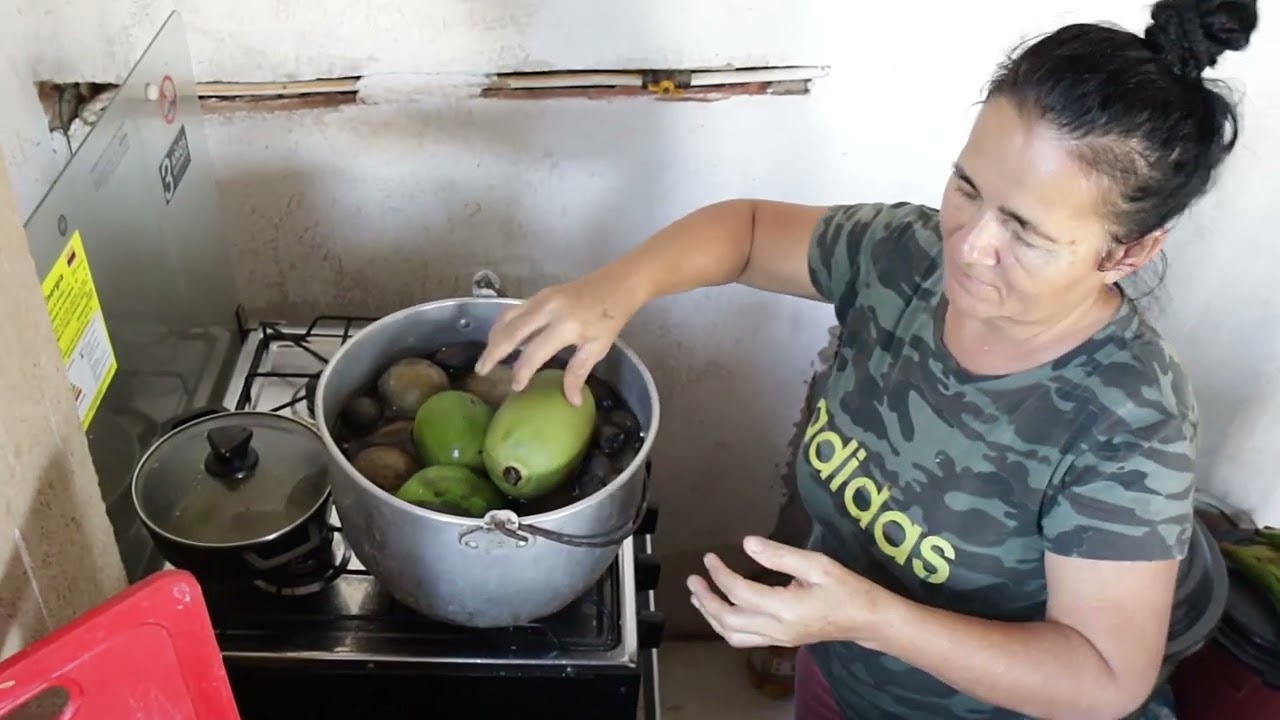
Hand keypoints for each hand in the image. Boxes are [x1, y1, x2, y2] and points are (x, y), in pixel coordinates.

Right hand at [474, 270, 642, 405]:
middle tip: (481, 371)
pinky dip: (503, 325)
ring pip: (508, 318)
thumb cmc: (611, 317)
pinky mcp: (540, 294)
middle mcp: (548, 309)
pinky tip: (500, 338)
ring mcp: (541, 298)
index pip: (534, 352)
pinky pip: (514, 310)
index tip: (515, 387)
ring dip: (494, 337)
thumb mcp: (598, 347)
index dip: (522, 371)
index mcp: (565, 325)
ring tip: (487, 357)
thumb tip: (570, 401)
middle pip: (511, 332)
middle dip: (493, 352)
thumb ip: (578, 372)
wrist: (618, 283)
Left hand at [687, 536, 885, 648]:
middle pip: (728, 620)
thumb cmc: (846, 588)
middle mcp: (777, 629)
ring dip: (711, 616)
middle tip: (693, 579)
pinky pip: (743, 638)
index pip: (740, 593)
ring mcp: (778, 639)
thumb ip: (780, 555)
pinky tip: (720, 610)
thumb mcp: (817, 564)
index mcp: (786, 608)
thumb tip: (747, 543)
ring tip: (699, 596)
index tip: (709, 558)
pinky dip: (725, 625)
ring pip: (733, 635)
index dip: (720, 575)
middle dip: (706, 600)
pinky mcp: (780, 641)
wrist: (866, 619)